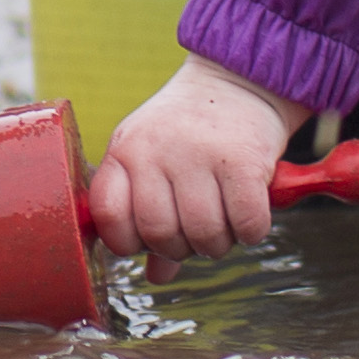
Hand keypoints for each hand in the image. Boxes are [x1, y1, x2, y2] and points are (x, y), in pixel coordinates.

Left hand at [89, 59, 306, 265]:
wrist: (238, 81)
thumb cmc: (190, 131)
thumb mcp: (156, 162)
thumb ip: (149, 217)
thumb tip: (155, 276)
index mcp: (125, 150)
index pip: (108, 215)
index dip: (127, 241)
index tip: (146, 239)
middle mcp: (155, 150)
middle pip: (160, 233)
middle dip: (180, 247)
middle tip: (194, 230)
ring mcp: (198, 153)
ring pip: (204, 235)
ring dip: (218, 242)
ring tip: (223, 219)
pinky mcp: (242, 160)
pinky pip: (245, 225)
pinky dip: (250, 230)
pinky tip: (248, 211)